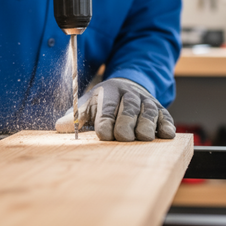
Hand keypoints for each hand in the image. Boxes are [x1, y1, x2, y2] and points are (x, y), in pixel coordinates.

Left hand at [55, 78, 175, 141]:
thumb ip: (75, 117)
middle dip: (126, 123)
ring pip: (148, 112)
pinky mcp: (161, 110)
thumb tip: (59, 127)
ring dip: (146, 125)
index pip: (107, 107)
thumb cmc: (104, 101)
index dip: (105, 121)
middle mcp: (129, 94)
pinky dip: (166, 125)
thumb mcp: (88, 104)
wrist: (128, 87)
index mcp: (109, 91)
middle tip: (123, 137)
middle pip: (128, 109)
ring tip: (143, 138)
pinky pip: (165, 117)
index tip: (104, 135)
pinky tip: (165, 134)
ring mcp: (146, 102)